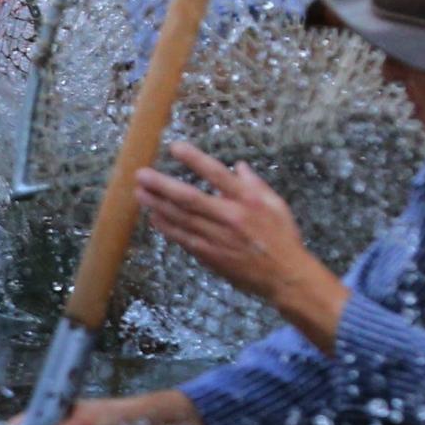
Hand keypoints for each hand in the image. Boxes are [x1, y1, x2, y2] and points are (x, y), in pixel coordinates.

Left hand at [137, 143, 346, 339]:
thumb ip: (255, 184)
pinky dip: (167, 228)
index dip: (194, 159)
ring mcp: (218, 238)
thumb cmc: (282, 238)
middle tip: (141, 175)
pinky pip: (184, 239)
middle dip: (162, 185)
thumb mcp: (276, 205)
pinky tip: (154, 218)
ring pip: (181, 219)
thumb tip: (238, 166)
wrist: (286, 278)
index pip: (217, 174)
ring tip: (139, 192)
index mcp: (247, 201)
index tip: (174, 146)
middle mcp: (230, 218)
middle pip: (189, 198)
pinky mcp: (211, 256)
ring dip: (157, 205)